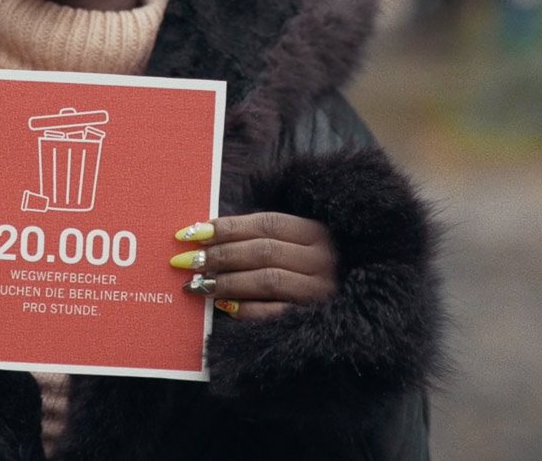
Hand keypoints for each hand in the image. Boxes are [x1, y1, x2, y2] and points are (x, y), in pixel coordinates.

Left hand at [168, 213, 336, 321]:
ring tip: (198, 284)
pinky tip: (224, 306)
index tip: (191, 233)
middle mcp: (322, 259)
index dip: (226, 227)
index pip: (265, 223)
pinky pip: (275, 313)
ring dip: (227, 281)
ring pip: (267, 280)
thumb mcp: (294, 245)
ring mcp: (320, 290)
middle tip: (186, 261)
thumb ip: (257, 237)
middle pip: (263, 251)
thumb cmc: (308, 268)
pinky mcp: (315, 318)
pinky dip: (248, 309)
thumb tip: (204, 233)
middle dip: (220, 255)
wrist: (354, 304)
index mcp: (315, 232)